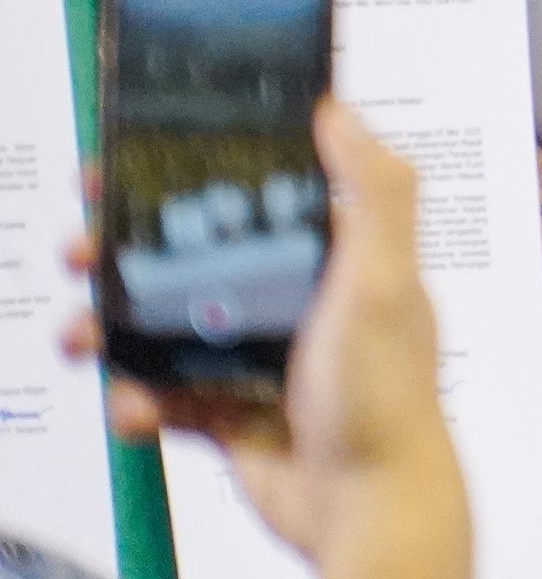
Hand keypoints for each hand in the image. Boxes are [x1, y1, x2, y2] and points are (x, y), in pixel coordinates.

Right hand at [80, 104, 470, 578]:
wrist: (366, 506)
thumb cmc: (386, 395)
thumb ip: (373, 191)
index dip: (197, 173)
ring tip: (81, 335)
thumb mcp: (385, 279)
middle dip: (130, 250)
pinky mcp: (232, 410)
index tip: (135, 162)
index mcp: (336, 254)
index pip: (260, 192)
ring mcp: (260, 354)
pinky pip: (167, 393)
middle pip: (196, 254)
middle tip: (83, 246)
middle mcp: (297, 297)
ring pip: (166, 324)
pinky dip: (141, 399)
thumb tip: (336, 110)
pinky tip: (138, 407)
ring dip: (114, 327)